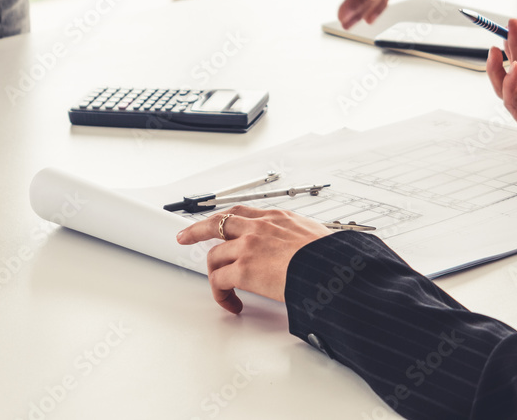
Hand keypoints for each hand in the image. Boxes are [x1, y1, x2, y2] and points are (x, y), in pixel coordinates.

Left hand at [176, 205, 331, 313]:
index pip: (241, 212)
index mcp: (277, 218)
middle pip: (216, 223)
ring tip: (224, 292)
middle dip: (196, 230)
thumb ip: (301, 239)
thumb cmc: (331, 258)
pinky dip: (221, 295)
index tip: (214, 221)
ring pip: (214, 256)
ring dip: (215, 275)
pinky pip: (218, 281)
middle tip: (184, 237)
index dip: (224, 218)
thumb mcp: (316, 236)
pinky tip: (232, 304)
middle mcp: (259, 227)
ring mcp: (248, 246)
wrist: (332, 268)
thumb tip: (306, 251)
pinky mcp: (243, 269)